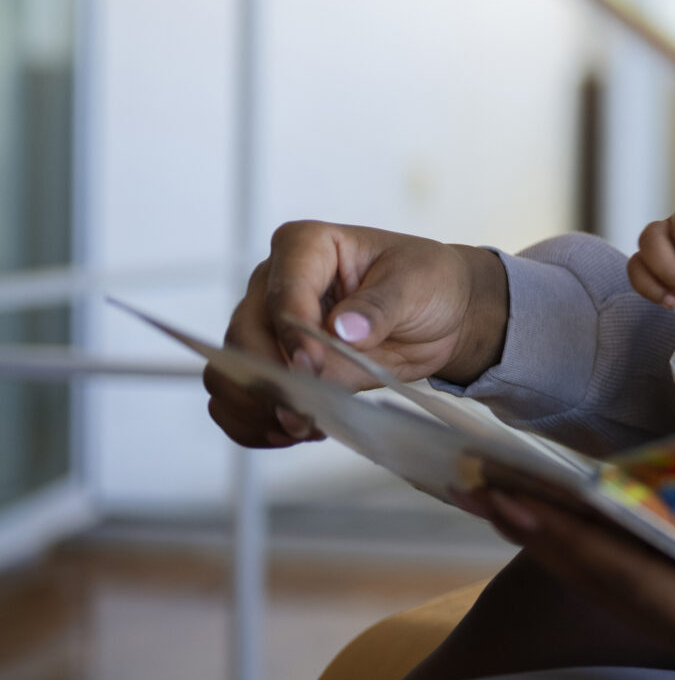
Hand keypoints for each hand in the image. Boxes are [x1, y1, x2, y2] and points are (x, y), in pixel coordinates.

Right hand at [210, 223, 506, 448]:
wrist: (439, 313)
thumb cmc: (425, 282)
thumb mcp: (416, 284)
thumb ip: (379, 307)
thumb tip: (343, 329)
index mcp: (305, 247)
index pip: (282, 294)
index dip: (292, 335)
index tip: (313, 366)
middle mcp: (272, 285)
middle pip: (243, 338)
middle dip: (270, 381)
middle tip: (306, 413)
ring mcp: (266, 327)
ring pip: (230, 373)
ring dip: (258, 409)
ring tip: (304, 427)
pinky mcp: (272, 365)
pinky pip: (239, 400)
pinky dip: (256, 424)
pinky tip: (295, 432)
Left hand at [483, 490, 674, 679]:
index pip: (625, 572)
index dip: (566, 533)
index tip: (510, 495)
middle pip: (603, 581)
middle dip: (544, 536)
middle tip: (484, 490)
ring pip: (621, 590)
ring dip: (571, 550)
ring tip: (530, 514)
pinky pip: (653, 595)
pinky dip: (618, 564)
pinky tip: (617, 550)